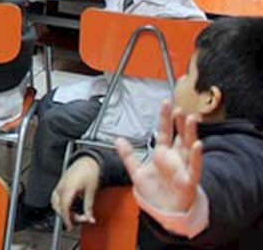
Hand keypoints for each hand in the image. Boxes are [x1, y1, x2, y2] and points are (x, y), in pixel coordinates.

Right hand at [51, 156, 100, 229]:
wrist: (87, 162)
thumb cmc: (90, 172)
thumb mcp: (91, 191)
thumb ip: (89, 207)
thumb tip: (90, 219)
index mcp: (69, 187)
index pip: (64, 206)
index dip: (66, 218)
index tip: (70, 226)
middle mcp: (61, 186)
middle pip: (59, 206)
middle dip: (68, 216)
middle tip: (80, 219)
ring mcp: (59, 185)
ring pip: (55, 203)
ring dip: (63, 211)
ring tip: (75, 215)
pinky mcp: (59, 185)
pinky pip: (55, 198)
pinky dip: (60, 205)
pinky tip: (69, 208)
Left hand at [115, 101, 202, 216]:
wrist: (165, 212)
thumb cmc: (155, 192)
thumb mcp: (137, 172)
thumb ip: (128, 156)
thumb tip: (118, 140)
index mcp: (162, 154)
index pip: (164, 131)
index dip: (165, 117)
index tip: (167, 103)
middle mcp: (174, 158)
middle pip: (178, 135)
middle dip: (179, 122)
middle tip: (180, 108)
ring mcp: (183, 168)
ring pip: (188, 147)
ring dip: (190, 133)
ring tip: (192, 119)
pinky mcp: (189, 180)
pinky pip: (194, 167)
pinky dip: (196, 156)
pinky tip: (197, 144)